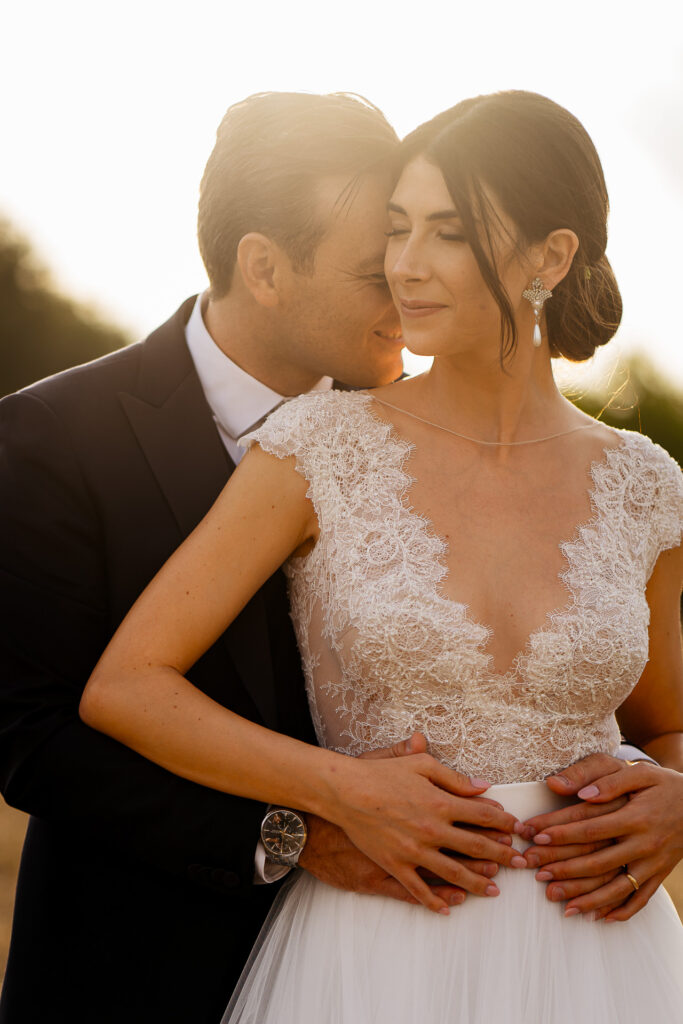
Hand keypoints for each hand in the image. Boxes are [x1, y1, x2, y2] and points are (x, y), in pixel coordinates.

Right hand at [325, 734, 523, 913]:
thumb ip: (453, 777)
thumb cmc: (380, 773)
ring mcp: (413, 851)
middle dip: (502, 856)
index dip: (503, 823)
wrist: (343, 792)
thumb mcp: (419, 764)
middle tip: (521, 864)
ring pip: (453, 873)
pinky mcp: (394, 866)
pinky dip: (436, 900)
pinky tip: (449, 908)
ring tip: (494, 890)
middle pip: (475, 846)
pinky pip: (419, 890)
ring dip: (477, 882)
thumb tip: (482, 786)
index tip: (516, 830)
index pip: (481, 815)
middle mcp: (431, 829)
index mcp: (439, 802)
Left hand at [523, 753, 682, 919]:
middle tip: (535, 873)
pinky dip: (620, 912)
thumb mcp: (641, 773)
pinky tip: (598, 918)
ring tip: (558, 902)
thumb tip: (581, 794)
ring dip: (586, 897)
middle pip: (597, 862)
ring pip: (615, 887)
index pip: (591, 828)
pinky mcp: (660, 875)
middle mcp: (643, 844)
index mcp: (635, 816)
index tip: (536, 837)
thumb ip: (610, 780)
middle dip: (564, 869)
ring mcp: (652, 864)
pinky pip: (640, 899)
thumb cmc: (663, 784)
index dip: (562, 834)